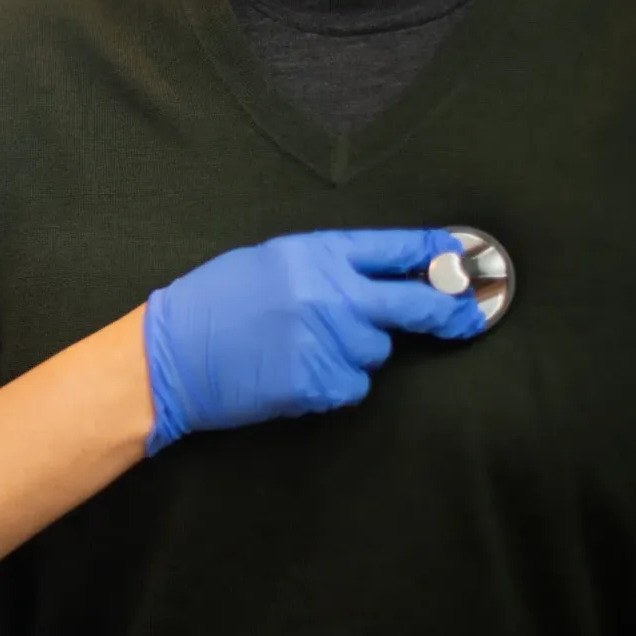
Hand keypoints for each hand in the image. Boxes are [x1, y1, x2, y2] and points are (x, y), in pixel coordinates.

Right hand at [142, 229, 485, 454]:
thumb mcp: (267, 262)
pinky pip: (353, 386)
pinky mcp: (321, 383)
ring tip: (303, 347)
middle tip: (466, 319)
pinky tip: (296, 373)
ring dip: (355, 352)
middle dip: (448, 313)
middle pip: (415, 304)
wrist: (169, 355)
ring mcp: (328, 341)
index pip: (397, 249)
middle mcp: (330, 293)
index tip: (460, 259)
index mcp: (315, 253)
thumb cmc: (211, 304)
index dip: (436, 254)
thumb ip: (325, 266)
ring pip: (376, 351)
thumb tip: (382, 277)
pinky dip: (334, 383)